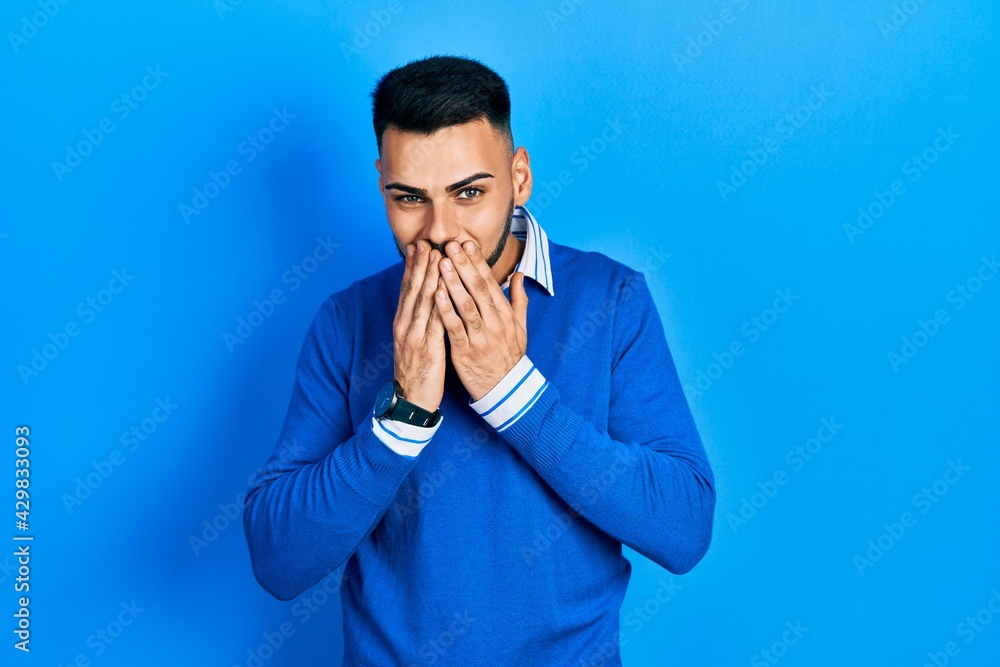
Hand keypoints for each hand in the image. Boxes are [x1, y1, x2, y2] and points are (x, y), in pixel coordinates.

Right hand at [392, 240, 445, 411]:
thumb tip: (430, 299)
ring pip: (421, 301)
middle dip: (419, 265)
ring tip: (434, 257)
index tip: (419, 246)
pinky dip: (437, 303)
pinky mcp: (425, 348)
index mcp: (403, 322)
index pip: (408, 289)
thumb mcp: (415, 341)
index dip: (413, 267)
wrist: (411, 400)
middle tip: (425, 242)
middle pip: (413, 290)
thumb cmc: (417, 370)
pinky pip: (432, 321)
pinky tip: (442, 289)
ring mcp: (413, 336)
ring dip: (428, 277)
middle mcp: (405, 325)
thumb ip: (421, 319)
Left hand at [434, 240, 528, 401]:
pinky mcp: (465, 351)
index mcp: (505, 315)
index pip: (490, 283)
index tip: (467, 244)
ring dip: (452, 282)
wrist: (505, 389)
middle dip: (463, 266)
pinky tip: (436, 294)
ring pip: (465, 305)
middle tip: (450, 245)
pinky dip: (445, 310)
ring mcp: (480, 337)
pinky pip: (454, 327)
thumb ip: (518, 299)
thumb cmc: (510, 356)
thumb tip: (519, 274)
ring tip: (440, 263)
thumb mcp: (521, 327)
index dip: (478, 263)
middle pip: (477, 289)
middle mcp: (494, 323)